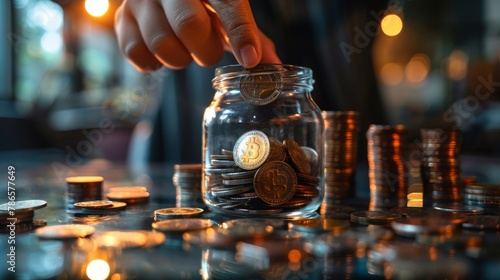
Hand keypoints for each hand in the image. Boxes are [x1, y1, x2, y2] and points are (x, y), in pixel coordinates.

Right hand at [115, 0, 280, 71]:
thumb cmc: (200, 1)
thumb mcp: (225, 7)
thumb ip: (248, 35)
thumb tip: (274, 67)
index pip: (227, 5)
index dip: (241, 35)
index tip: (250, 61)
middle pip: (189, 26)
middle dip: (204, 50)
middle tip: (207, 49)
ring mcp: (142, 0)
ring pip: (161, 44)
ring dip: (179, 59)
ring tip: (184, 48)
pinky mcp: (123, 18)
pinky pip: (136, 52)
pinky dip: (153, 63)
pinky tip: (162, 51)